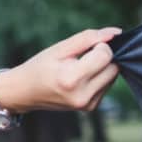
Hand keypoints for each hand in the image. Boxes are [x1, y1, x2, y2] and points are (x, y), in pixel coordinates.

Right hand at [0, 28, 120, 112]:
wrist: (25, 92)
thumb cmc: (40, 66)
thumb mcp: (60, 48)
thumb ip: (88, 38)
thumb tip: (116, 33)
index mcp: (72, 79)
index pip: (106, 55)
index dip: (99, 45)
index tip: (85, 46)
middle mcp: (82, 95)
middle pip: (113, 67)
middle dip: (103, 56)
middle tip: (82, 56)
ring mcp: (88, 105)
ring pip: (113, 76)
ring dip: (102, 67)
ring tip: (79, 67)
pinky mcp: (91, 107)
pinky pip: (107, 86)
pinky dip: (99, 78)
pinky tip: (81, 77)